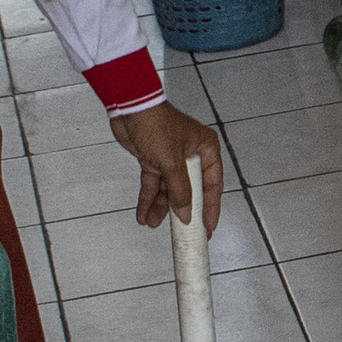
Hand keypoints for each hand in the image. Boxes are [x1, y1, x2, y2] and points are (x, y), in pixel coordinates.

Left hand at [113, 100, 223, 232]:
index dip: (210, 208)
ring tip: (151, 223)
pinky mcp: (153, 160)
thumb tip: (185, 213)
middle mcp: (191, 154)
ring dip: (160, 207)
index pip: (212, 185)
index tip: (207, 227)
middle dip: (181, 210)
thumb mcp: (171, 162)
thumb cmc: (156, 124)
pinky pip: (153, 185)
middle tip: (182, 232)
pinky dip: (148, 199)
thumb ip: (180, 190)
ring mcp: (171, 158)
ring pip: (168, 189)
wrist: (129, 108)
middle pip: (190, 190)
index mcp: (206, 149)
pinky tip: (143, 214)